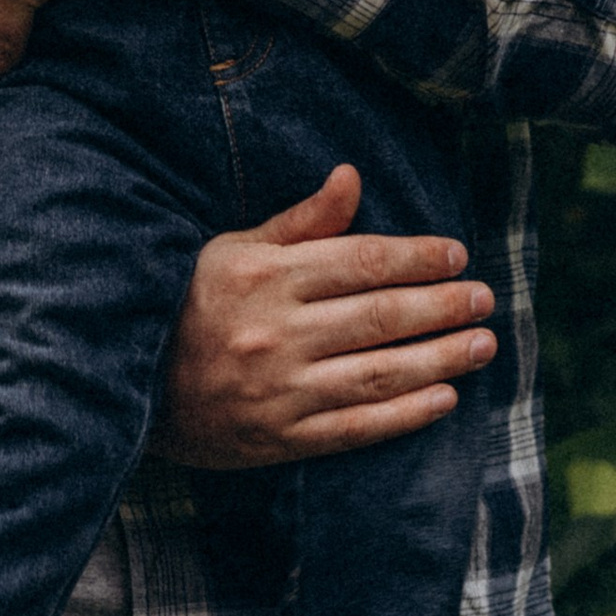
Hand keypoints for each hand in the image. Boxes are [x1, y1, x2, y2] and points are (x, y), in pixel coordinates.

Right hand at [156, 163, 498, 467]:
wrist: (130, 385)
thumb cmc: (189, 303)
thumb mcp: (232, 249)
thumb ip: (299, 221)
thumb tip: (352, 176)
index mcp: (264, 277)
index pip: (360, 261)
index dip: (416, 257)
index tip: (456, 255)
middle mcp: (276, 333)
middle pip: (381, 317)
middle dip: (443, 306)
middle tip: (485, 299)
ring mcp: (279, 391)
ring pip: (379, 374)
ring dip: (440, 359)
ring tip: (482, 344)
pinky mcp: (280, 439)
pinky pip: (356, 427)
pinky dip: (406, 414)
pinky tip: (444, 398)